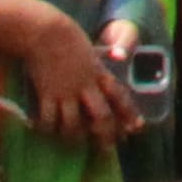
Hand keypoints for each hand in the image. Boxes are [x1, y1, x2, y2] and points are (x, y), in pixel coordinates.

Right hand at [0, 0, 142, 151]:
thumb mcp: (91, 50)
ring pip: (74, 124)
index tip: (136, 128)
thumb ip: (103, 59)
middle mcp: (85, 86)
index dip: (129, 114)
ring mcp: (66, 92)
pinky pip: (48, 119)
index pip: (120, 97)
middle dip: (106, 135)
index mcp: (99, 74)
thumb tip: (121, 56)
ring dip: (74, 136)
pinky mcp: (47, 94)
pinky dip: (46, 128)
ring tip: (73, 142)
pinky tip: (44, 131)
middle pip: (101, 117)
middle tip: (108, 148)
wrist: (46, 32)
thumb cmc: (69, 38)